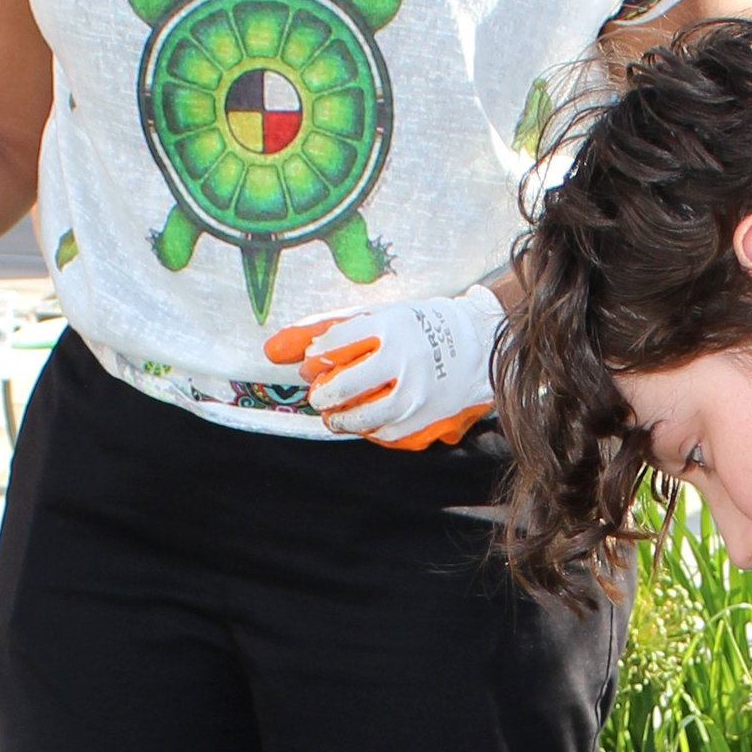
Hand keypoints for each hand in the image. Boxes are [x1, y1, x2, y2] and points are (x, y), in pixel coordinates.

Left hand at [263, 287, 502, 450]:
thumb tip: (271, 351)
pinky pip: (385, 434)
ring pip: (361, 418)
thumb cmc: (418, 327)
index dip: (314, 358)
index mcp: (389, 326)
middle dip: (322, 393)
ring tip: (337, 411)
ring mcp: (417, 393)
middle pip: (341, 387)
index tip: (315, 362)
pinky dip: (369, 430)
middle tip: (322, 392)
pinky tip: (368, 419)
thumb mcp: (375, 316)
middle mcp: (404, 360)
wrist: (480, 344)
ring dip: (340, 418)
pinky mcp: (427, 419)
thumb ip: (324, 330)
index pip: (331, 347)